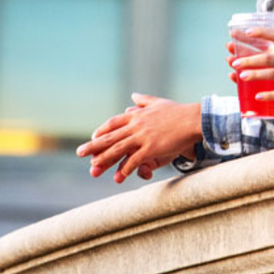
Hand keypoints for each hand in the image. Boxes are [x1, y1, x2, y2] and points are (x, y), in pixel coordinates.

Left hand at [76, 94, 202, 183]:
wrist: (194, 119)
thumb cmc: (179, 111)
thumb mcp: (158, 102)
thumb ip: (144, 101)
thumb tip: (133, 96)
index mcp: (137, 115)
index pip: (113, 122)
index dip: (102, 130)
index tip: (93, 136)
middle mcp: (136, 125)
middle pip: (110, 136)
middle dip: (93, 146)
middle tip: (79, 152)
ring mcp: (142, 137)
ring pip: (118, 149)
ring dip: (103, 159)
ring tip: (92, 168)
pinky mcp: (151, 148)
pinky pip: (134, 161)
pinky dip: (125, 169)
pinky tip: (118, 177)